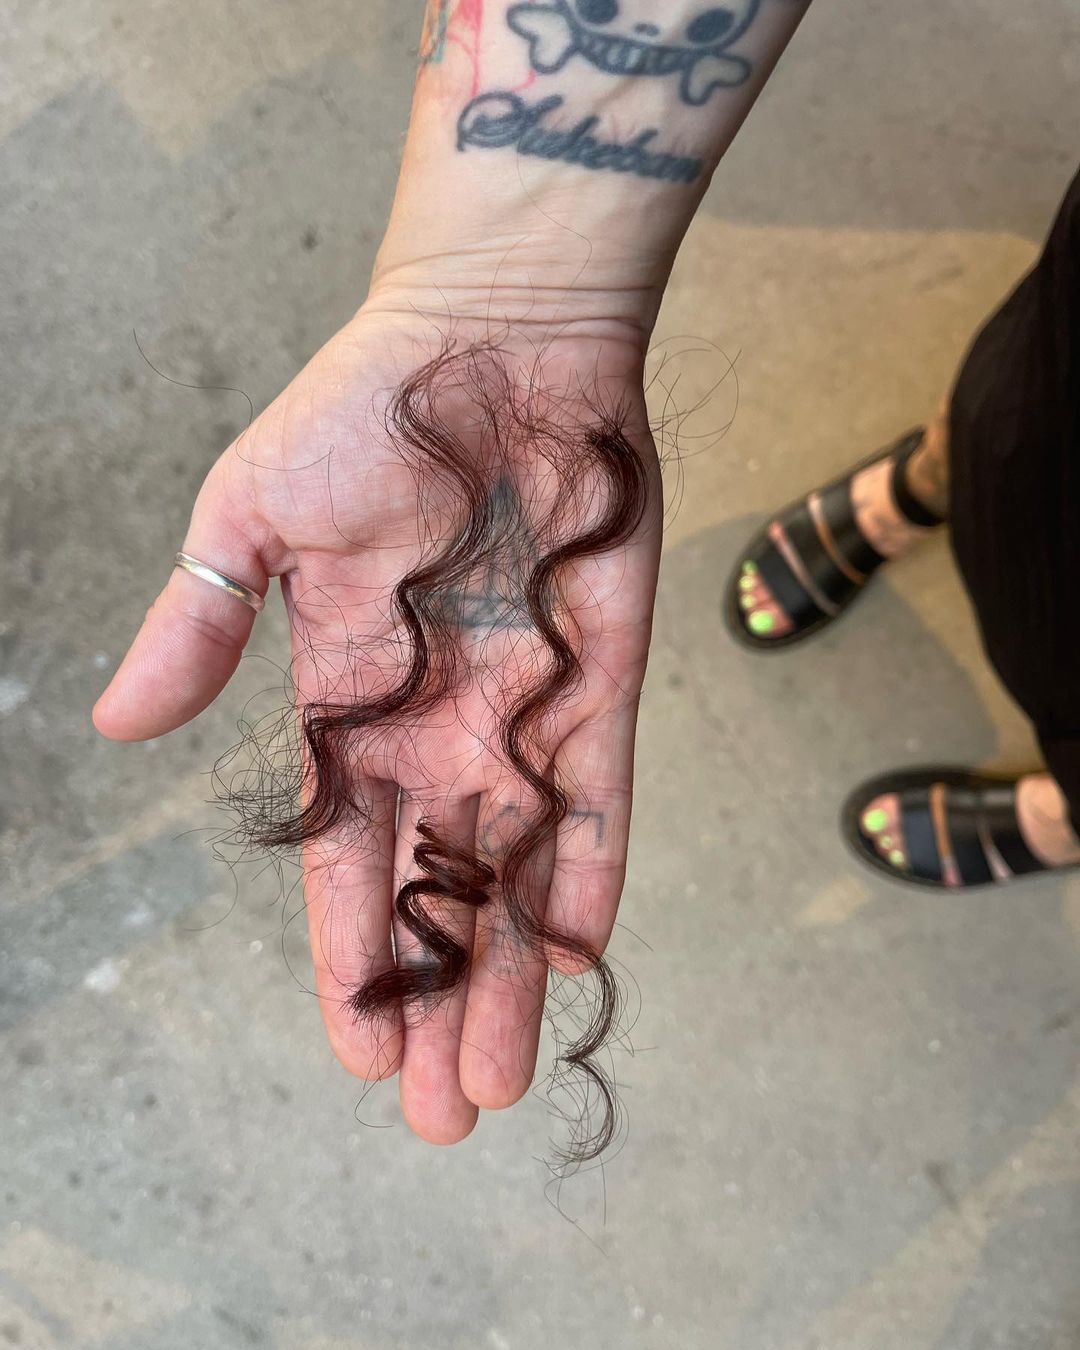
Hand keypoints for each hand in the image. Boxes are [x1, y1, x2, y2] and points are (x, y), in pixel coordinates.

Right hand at [93, 303, 661, 1146]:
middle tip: (442, 1115)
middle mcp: (438, 727)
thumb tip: (115, 724)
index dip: (350, 959)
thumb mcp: (251, 518)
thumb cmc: (363, 414)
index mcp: (348, 703)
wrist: (497, 336)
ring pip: (519, 870)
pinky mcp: (605, 678)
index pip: (347, 859)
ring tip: (502, 1079)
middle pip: (437, 891)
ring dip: (508, 973)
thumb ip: (198, 624)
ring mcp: (525, 709)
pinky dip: (593, 875)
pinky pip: (603, 797)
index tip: (357, 1053)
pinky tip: (578, 962)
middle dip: (437, 1001)